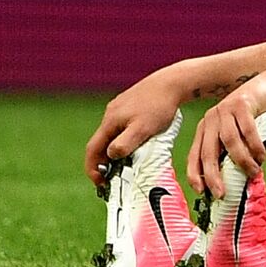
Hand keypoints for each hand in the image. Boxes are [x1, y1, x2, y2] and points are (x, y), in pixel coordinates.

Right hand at [84, 66, 187, 186]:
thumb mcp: (143, 129)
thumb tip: (110, 156)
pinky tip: (136, 146)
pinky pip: (121, 128)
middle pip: (100, 143)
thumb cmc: (159, 106)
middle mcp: (110, 114)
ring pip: (111, 135)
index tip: (99, 183)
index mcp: (110, 121)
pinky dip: (123, 140)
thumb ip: (125, 144)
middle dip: (103, 163)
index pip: (92, 149)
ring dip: (114, 152)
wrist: (173, 83)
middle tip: (112, 179)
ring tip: (125, 166)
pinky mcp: (129, 106)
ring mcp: (119, 109)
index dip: (92, 168)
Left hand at [186, 72, 265, 196]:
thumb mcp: (236, 134)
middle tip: (222, 193)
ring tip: (254, 171)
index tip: (200, 191)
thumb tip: (233, 182)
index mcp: (205, 129)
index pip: (194, 155)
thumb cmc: (252, 117)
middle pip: (208, 152)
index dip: (195, 174)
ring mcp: (225, 110)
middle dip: (214, 175)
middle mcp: (210, 119)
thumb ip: (231, 152)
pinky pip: (248, 131)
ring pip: (230, 142)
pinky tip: (262, 156)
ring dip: (242, 161)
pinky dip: (255, 147)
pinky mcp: (241, 104)